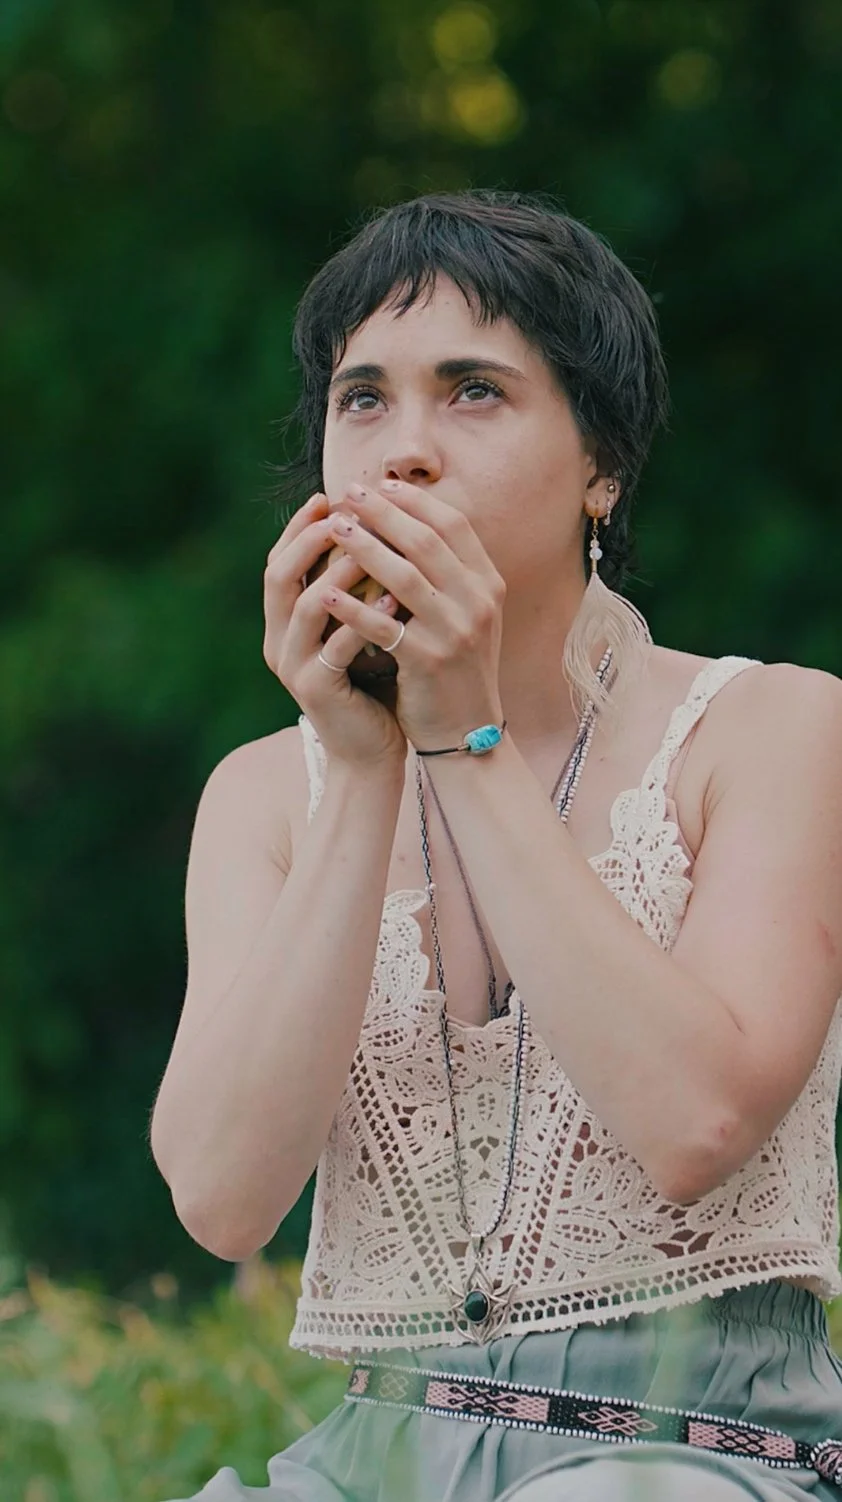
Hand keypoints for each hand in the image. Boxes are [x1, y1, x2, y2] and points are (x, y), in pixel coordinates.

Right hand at [263, 492, 407, 772]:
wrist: (372, 750)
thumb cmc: (373, 683)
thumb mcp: (361, 627)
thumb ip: (357, 586)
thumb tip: (377, 526)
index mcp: (284, 622)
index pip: (280, 560)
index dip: (300, 526)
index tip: (330, 496)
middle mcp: (278, 640)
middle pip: (278, 576)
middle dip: (309, 539)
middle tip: (345, 512)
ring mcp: (293, 666)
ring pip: (304, 607)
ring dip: (338, 573)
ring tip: (373, 548)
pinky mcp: (315, 691)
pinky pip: (335, 647)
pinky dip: (362, 621)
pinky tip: (392, 602)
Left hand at [319, 480, 505, 751]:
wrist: (468, 732)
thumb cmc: (456, 669)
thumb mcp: (467, 616)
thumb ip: (447, 574)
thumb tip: (406, 523)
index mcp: (488, 584)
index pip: (453, 524)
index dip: (414, 500)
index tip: (379, 484)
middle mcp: (479, 602)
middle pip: (427, 541)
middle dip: (384, 512)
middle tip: (348, 493)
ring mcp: (456, 632)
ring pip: (406, 576)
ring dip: (365, 547)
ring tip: (333, 528)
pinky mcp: (430, 662)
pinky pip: (384, 626)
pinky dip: (353, 607)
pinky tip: (324, 591)